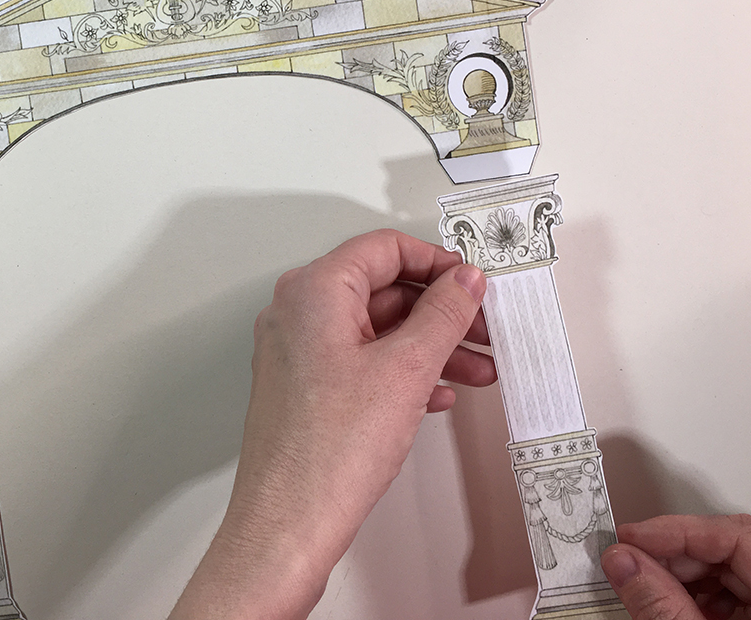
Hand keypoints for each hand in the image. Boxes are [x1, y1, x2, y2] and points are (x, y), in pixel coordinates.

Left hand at [169, 229, 491, 619]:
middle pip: (383, 289)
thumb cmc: (330, 451)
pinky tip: (439, 396)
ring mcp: (298, 353)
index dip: (436, 262)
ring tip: (479, 371)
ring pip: (376, 330)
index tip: (473, 285)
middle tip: (486, 333)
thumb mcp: (406, 369)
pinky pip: (362, 362)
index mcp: (313, 291)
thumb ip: (442, 314)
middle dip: (441, 312)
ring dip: (431, 347)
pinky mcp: (305, 388)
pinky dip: (403, 372)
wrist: (288, 525)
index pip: (383, 248)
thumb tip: (464, 280)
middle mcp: (298, 314)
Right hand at [602, 514, 750, 618]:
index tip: (629, 536)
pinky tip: (684, 609)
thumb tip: (622, 561)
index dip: (675, 530)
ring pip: (731, 566)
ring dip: (685, 576)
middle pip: (728, 548)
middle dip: (673, 556)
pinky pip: (741, 589)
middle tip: (629, 562)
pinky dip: (705, 594)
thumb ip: (662, 605)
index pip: (732, 533)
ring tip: (649, 588)